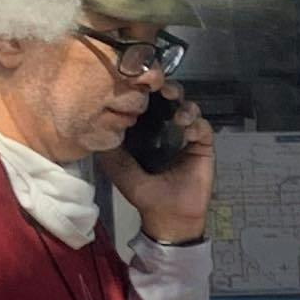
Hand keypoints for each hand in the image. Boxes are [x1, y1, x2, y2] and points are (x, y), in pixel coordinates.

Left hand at [108, 91, 213, 242]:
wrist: (169, 216)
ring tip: (178, 114)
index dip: (145, 91)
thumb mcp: (119, 170)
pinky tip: (188, 132)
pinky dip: (196, 125)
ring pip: (188, 108)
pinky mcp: (203, 145)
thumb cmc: (145, 195)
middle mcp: (166, 128)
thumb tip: (97, 124)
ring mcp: (186, 135)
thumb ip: (109, 149)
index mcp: (146, 131)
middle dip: (168, 90)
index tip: (141, 82)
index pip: (147, 103)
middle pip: (170, 99)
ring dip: (184, 106)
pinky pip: (203, 127)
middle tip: (163, 89)